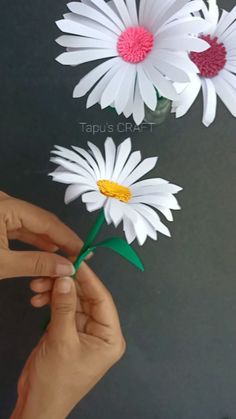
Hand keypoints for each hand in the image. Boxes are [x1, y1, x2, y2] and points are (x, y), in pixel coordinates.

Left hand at [0, 191, 82, 278]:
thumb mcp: (2, 264)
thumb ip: (36, 264)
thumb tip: (66, 267)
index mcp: (6, 206)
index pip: (47, 222)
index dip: (69, 239)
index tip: (84, 253)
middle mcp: (5, 202)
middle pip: (42, 220)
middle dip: (61, 240)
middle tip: (78, 256)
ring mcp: (0, 209)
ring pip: (32, 224)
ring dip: (48, 241)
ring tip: (65, 256)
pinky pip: (19, 226)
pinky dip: (32, 239)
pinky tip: (45, 249)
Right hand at [11, 264, 125, 418]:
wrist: (38, 404)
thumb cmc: (56, 383)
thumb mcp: (61, 341)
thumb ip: (65, 307)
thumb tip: (67, 279)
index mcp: (110, 337)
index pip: (102, 299)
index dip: (88, 278)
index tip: (75, 261)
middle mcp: (101, 332)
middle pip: (87, 297)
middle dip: (68, 284)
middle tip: (52, 271)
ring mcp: (84, 331)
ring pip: (73, 300)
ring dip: (56, 291)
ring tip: (38, 287)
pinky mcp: (69, 331)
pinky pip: (64, 309)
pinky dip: (52, 301)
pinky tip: (39, 298)